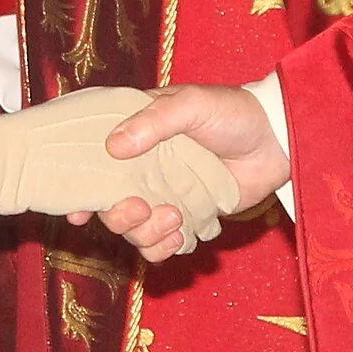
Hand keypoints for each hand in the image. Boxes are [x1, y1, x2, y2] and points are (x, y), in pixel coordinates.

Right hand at [95, 84, 289, 260]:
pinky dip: (165, 247)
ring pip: (134, 230)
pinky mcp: (187, 217)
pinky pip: (162, 245)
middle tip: (139, 207)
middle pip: (110, 205)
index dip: (80, 187)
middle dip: (119, 215)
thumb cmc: (232, 113)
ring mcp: (165, 195)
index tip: (76, 208)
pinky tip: (181, 235)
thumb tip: (113, 146)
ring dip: (146, 233)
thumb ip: (155, 120)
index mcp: (136, 133)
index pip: (95, 161)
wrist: (276, 140)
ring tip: (176, 216)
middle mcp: (144, 168)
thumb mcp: (192, 104)